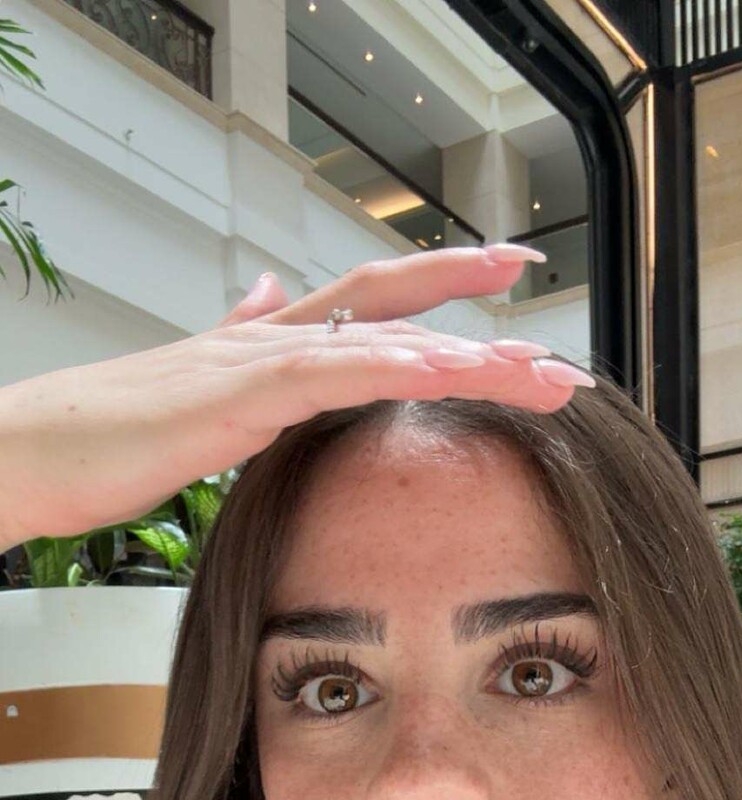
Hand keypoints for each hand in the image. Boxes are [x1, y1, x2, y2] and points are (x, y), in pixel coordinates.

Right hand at [0, 246, 593, 545]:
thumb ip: (244, 343)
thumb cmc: (111, 434)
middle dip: (484, 323)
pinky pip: (330, 372)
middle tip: (560, 352)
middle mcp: (273, 336)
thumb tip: (267, 293)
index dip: (445, 288)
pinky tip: (442, 369)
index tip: (514, 282)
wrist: (38, 448)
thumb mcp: (197, 389)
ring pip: (381, 339)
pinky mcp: (237, 394)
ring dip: (463, 355)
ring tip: (532, 371)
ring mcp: (256, 358)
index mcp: (271, 343)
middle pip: (398, 312)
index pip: (375, 302)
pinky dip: (390, 367)